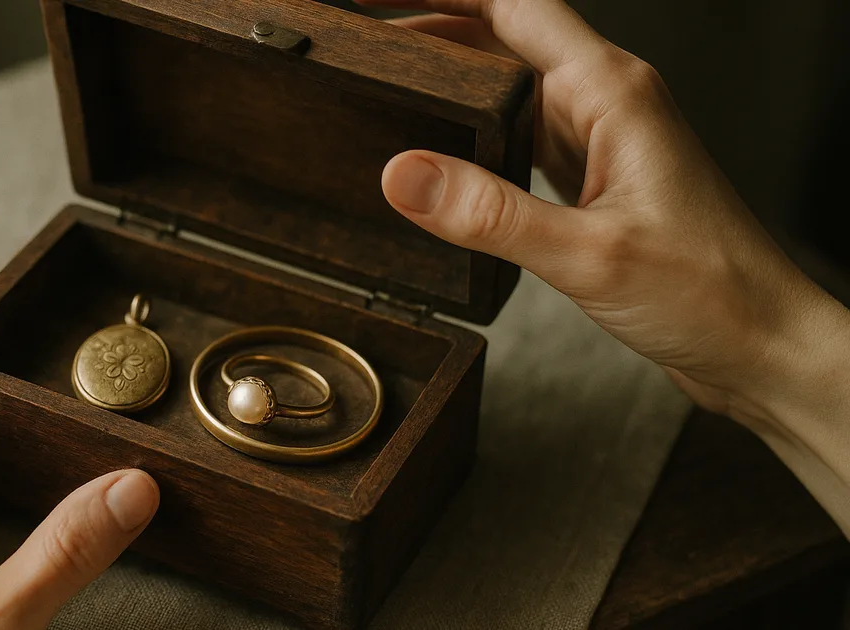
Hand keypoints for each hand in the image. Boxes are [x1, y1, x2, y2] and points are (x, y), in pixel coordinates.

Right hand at [360, 0, 849, 429]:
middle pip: (505, 36)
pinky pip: (524, 137)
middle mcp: (606, 104)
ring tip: (389, 84)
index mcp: (611, 93)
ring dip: (452, 80)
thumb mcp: (588, 253)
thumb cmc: (710, 293)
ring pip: (512, 87)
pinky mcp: (596, 182)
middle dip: (433, 27)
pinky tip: (445, 153)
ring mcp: (602, 142)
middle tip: (364, 43)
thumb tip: (402, 172)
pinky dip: (477, 133)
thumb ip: (490, 213)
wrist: (761, 346)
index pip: (512, 8)